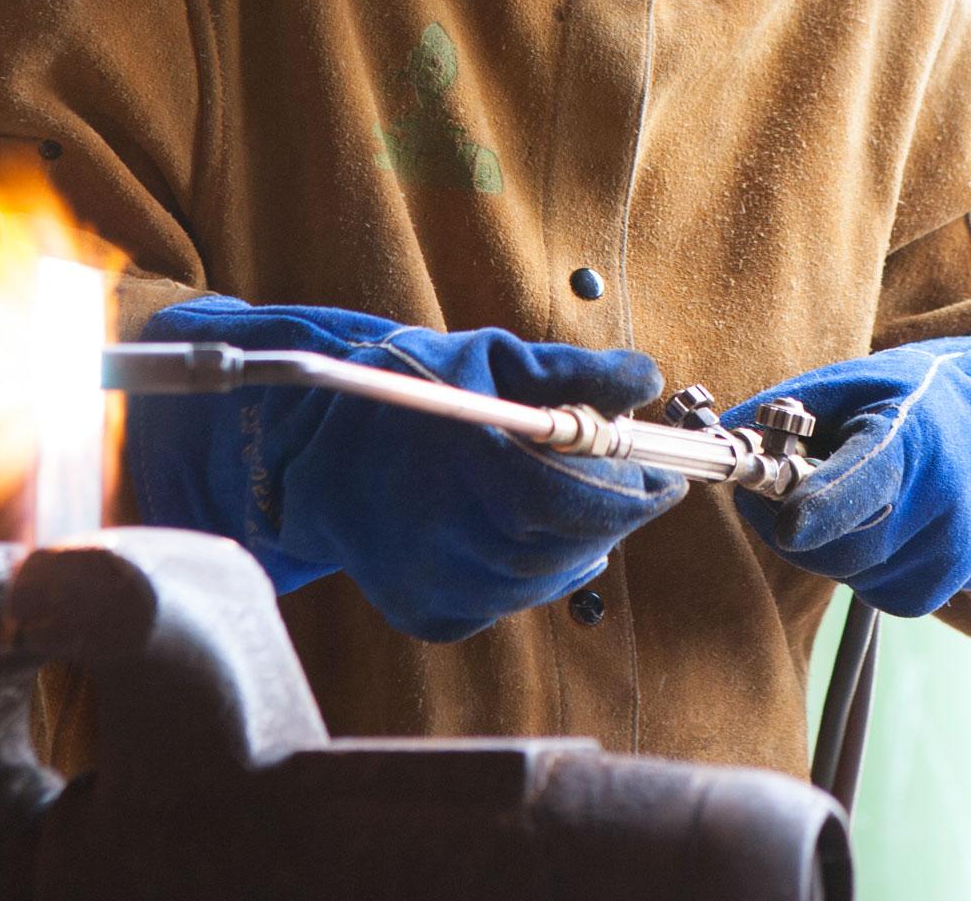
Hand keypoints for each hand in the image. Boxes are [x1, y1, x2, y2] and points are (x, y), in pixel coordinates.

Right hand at [126, 297, 685, 641]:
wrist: (310, 447)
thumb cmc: (407, 385)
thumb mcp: (488, 356)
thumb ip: (572, 371)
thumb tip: (649, 379)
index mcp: (459, 461)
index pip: (569, 498)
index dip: (627, 489)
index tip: (660, 470)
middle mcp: (443, 534)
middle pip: (564, 542)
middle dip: (612, 512)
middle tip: (633, 480)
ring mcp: (434, 583)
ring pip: (543, 578)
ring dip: (578, 541)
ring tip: (578, 498)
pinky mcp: (428, 614)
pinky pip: (509, 600)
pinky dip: (535, 568)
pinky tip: (528, 531)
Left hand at [724, 337, 970, 616]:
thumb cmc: (915, 398)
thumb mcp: (853, 380)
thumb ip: (785, 407)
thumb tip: (724, 437)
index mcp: (914, 438)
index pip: (869, 482)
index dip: (825, 507)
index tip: (789, 523)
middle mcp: (944, 500)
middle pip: (842, 542)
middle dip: (794, 523)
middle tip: (785, 488)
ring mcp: (953, 549)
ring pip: (850, 571)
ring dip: (824, 542)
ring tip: (843, 497)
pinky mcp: (950, 584)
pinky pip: (875, 591)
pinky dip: (855, 564)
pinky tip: (871, 526)